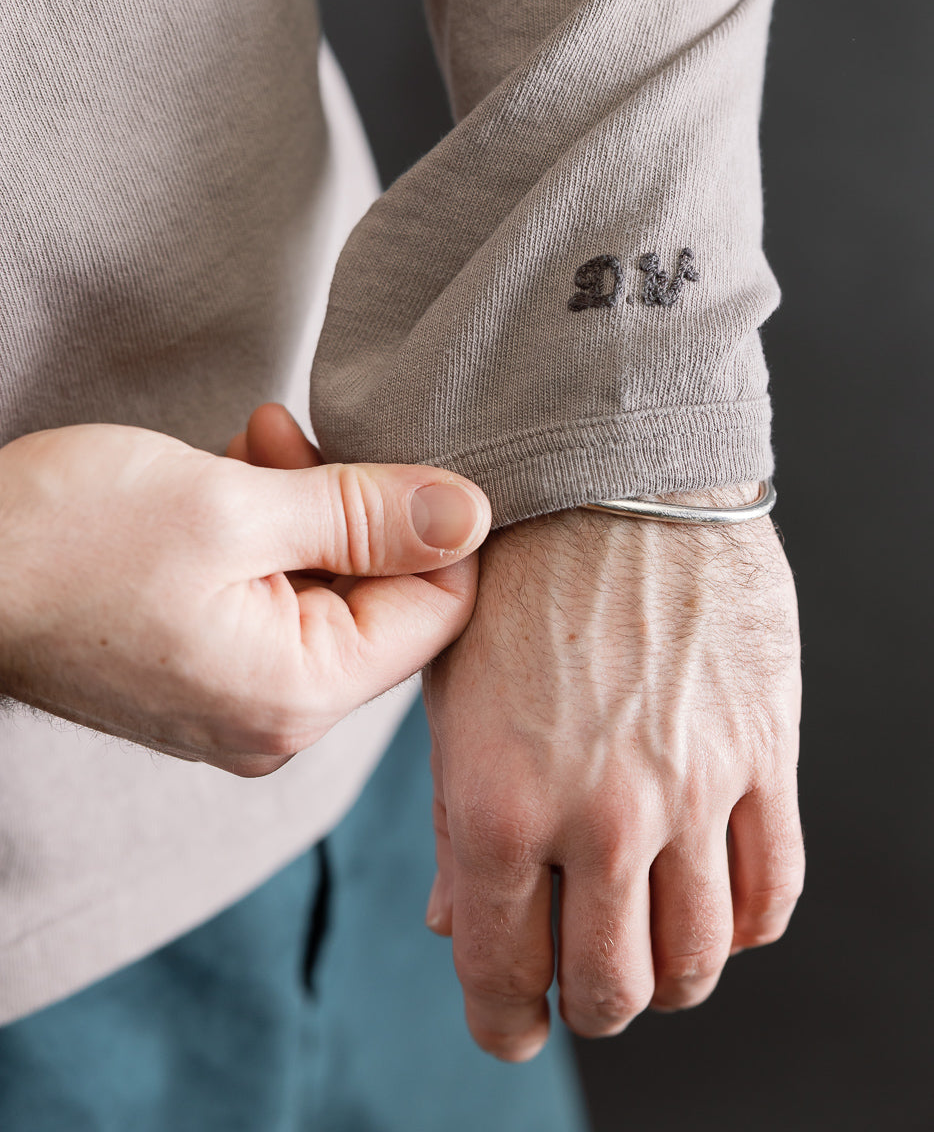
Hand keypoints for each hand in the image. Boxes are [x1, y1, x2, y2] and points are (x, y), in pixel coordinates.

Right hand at [0, 407, 489, 775]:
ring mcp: (234, 702)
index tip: (390, 449)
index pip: (437, 613)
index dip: (434, 525)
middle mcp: (274, 719)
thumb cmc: (65, 539)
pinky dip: (265, 536)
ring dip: (306, 509)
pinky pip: (273, 603)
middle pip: (383, 604)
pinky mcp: (200, 674)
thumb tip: (475, 513)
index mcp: (296, 695)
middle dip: (354, 507)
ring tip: (249, 448)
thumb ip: (364, 512)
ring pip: (326, 594)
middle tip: (290, 436)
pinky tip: (227, 481)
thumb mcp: (231, 506)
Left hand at [423, 488, 803, 1060]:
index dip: (505, 1022)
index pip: (504, 973)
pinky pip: (772, 888)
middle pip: (613, 986)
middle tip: (583, 978)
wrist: (606, 467)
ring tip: (651, 944)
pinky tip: (718, 903)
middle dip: (590, 1003)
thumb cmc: (509, 576)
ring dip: (671, 976)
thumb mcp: (450, 692)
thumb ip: (453, 820)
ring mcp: (690, 786)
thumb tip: (458, 928)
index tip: (513, 1026)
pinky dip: (745, 924)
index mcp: (496, 799)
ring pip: (699, 958)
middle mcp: (597, 811)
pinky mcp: (763, 750)